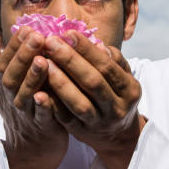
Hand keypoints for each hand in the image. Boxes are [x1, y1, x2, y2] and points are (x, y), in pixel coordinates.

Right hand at [0, 27, 67, 168]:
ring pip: (26, 95)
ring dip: (32, 78)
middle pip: (12, 76)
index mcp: (5, 86)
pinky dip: (43, 107)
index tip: (26, 27)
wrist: (31, 151)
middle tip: (36, 36)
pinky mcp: (42, 129)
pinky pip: (42, 117)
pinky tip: (47, 96)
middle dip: (23, 56)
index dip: (14, 45)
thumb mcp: (3, 87)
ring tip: (42, 61)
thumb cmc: (21, 111)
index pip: (5, 62)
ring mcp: (26, 115)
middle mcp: (12, 99)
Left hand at [43, 31, 145, 168]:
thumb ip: (113, 60)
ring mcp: (100, 123)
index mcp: (130, 89)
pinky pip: (66, 118)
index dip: (87, 49)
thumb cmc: (116, 96)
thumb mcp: (123, 78)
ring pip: (79, 102)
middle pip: (93, 82)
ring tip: (43, 62)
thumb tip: (98, 43)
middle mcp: (117, 107)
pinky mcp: (82, 133)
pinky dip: (52, 104)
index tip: (68, 33)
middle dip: (70, 60)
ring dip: (60, 81)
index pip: (107, 65)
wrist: (117, 135)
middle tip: (50, 42)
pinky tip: (39, 89)